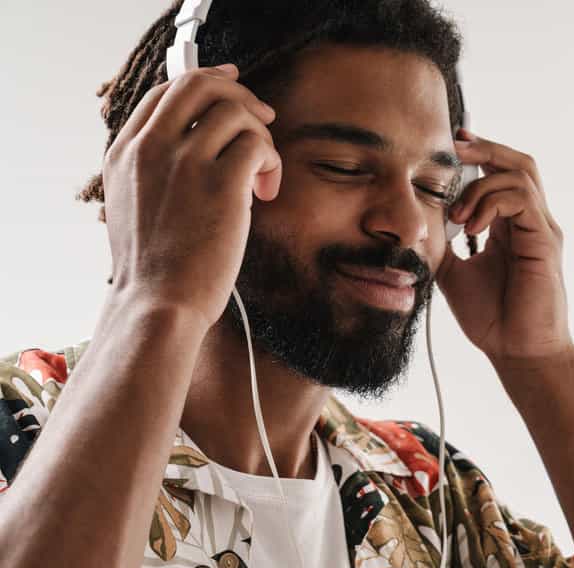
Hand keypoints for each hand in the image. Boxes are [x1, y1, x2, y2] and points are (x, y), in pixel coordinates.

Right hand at [101, 63, 282, 328]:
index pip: (165, 92)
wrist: (158, 303)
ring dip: (260, 136)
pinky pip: (257, 143)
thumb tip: (198, 142)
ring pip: (234, 110)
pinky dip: (270, 161)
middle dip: (239, 93)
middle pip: (199, 84)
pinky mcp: (220, 182)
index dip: (205, 81)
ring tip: (261, 174)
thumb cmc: (156, 268)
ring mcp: (184, 161)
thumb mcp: (134, 207)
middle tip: (263, 119)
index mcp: (124, 152)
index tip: (232, 85)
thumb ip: (154, 169)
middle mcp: (150, 147)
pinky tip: (265, 192)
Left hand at [435, 129, 572, 364]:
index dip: (477, 154)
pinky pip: (522, 200)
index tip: (445, 146)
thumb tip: (413, 220)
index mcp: (511, 225)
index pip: (500, 173)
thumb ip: (441, 244)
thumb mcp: (453, 272)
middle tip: (451, 147)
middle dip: (483, 149)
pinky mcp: (545, 242)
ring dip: (481, 185)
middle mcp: (531, 221)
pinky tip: (471, 228)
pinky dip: (492, 204)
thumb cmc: (493, 317)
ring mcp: (541, 229)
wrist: (518, 353)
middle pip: (518, 162)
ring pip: (521, 173)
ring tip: (457, 216)